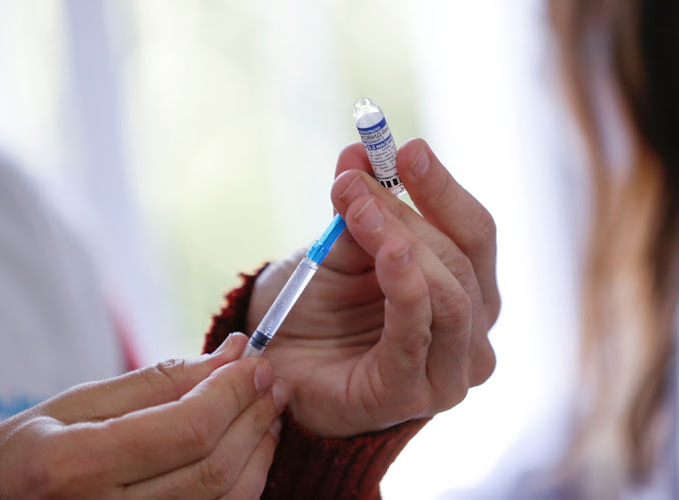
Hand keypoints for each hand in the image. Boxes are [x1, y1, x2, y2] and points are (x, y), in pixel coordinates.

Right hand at [0, 333, 290, 498]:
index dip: (232, 392)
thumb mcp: (83, 401)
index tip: (256, 361)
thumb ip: (160, 380)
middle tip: (272, 380)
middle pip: (215, 468)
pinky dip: (246, 481)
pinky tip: (250, 447)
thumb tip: (231, 352)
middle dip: (254, 416)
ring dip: (260, 449)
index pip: (187, 429)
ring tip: (267, 409)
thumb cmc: (38, 447)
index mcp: (76, 466)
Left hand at [248, 138, 498, 437]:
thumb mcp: (338, 249)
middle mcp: (470, 335)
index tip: (406, 149)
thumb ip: (356, 208)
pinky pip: (417, 333)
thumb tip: (359, 150)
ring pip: (450, 295)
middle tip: (358, 182)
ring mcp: (447, 372)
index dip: (443, 188)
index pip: (474, 234)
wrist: (278, 366)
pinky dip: (405, 287)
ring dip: (404, 242)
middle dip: (411, 212)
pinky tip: (388, 252)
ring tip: (359, 209)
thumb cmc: (318, 310)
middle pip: (462, 260)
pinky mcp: (410, 395)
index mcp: (466, 294)